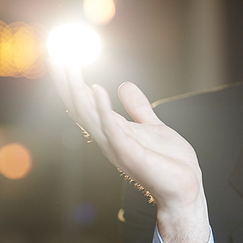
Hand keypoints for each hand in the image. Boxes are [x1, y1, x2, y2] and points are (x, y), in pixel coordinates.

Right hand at [47, 59, 209, 242]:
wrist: (186, 187)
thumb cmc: (170, 162)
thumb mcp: (154, 126)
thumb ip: (138, 108)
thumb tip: (123, 85)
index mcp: (114, 131)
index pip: (86, 105)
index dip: (73, 82)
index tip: (64, 57)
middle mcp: (110, 139)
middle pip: (80, 108)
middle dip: (67, 82)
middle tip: (57, 54)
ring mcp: (118, 147)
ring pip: (89, 117)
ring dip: (77, 91)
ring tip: (68, 66)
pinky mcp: (131, 154)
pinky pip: (112, 130)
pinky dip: (103, 110)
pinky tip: (97, 89)